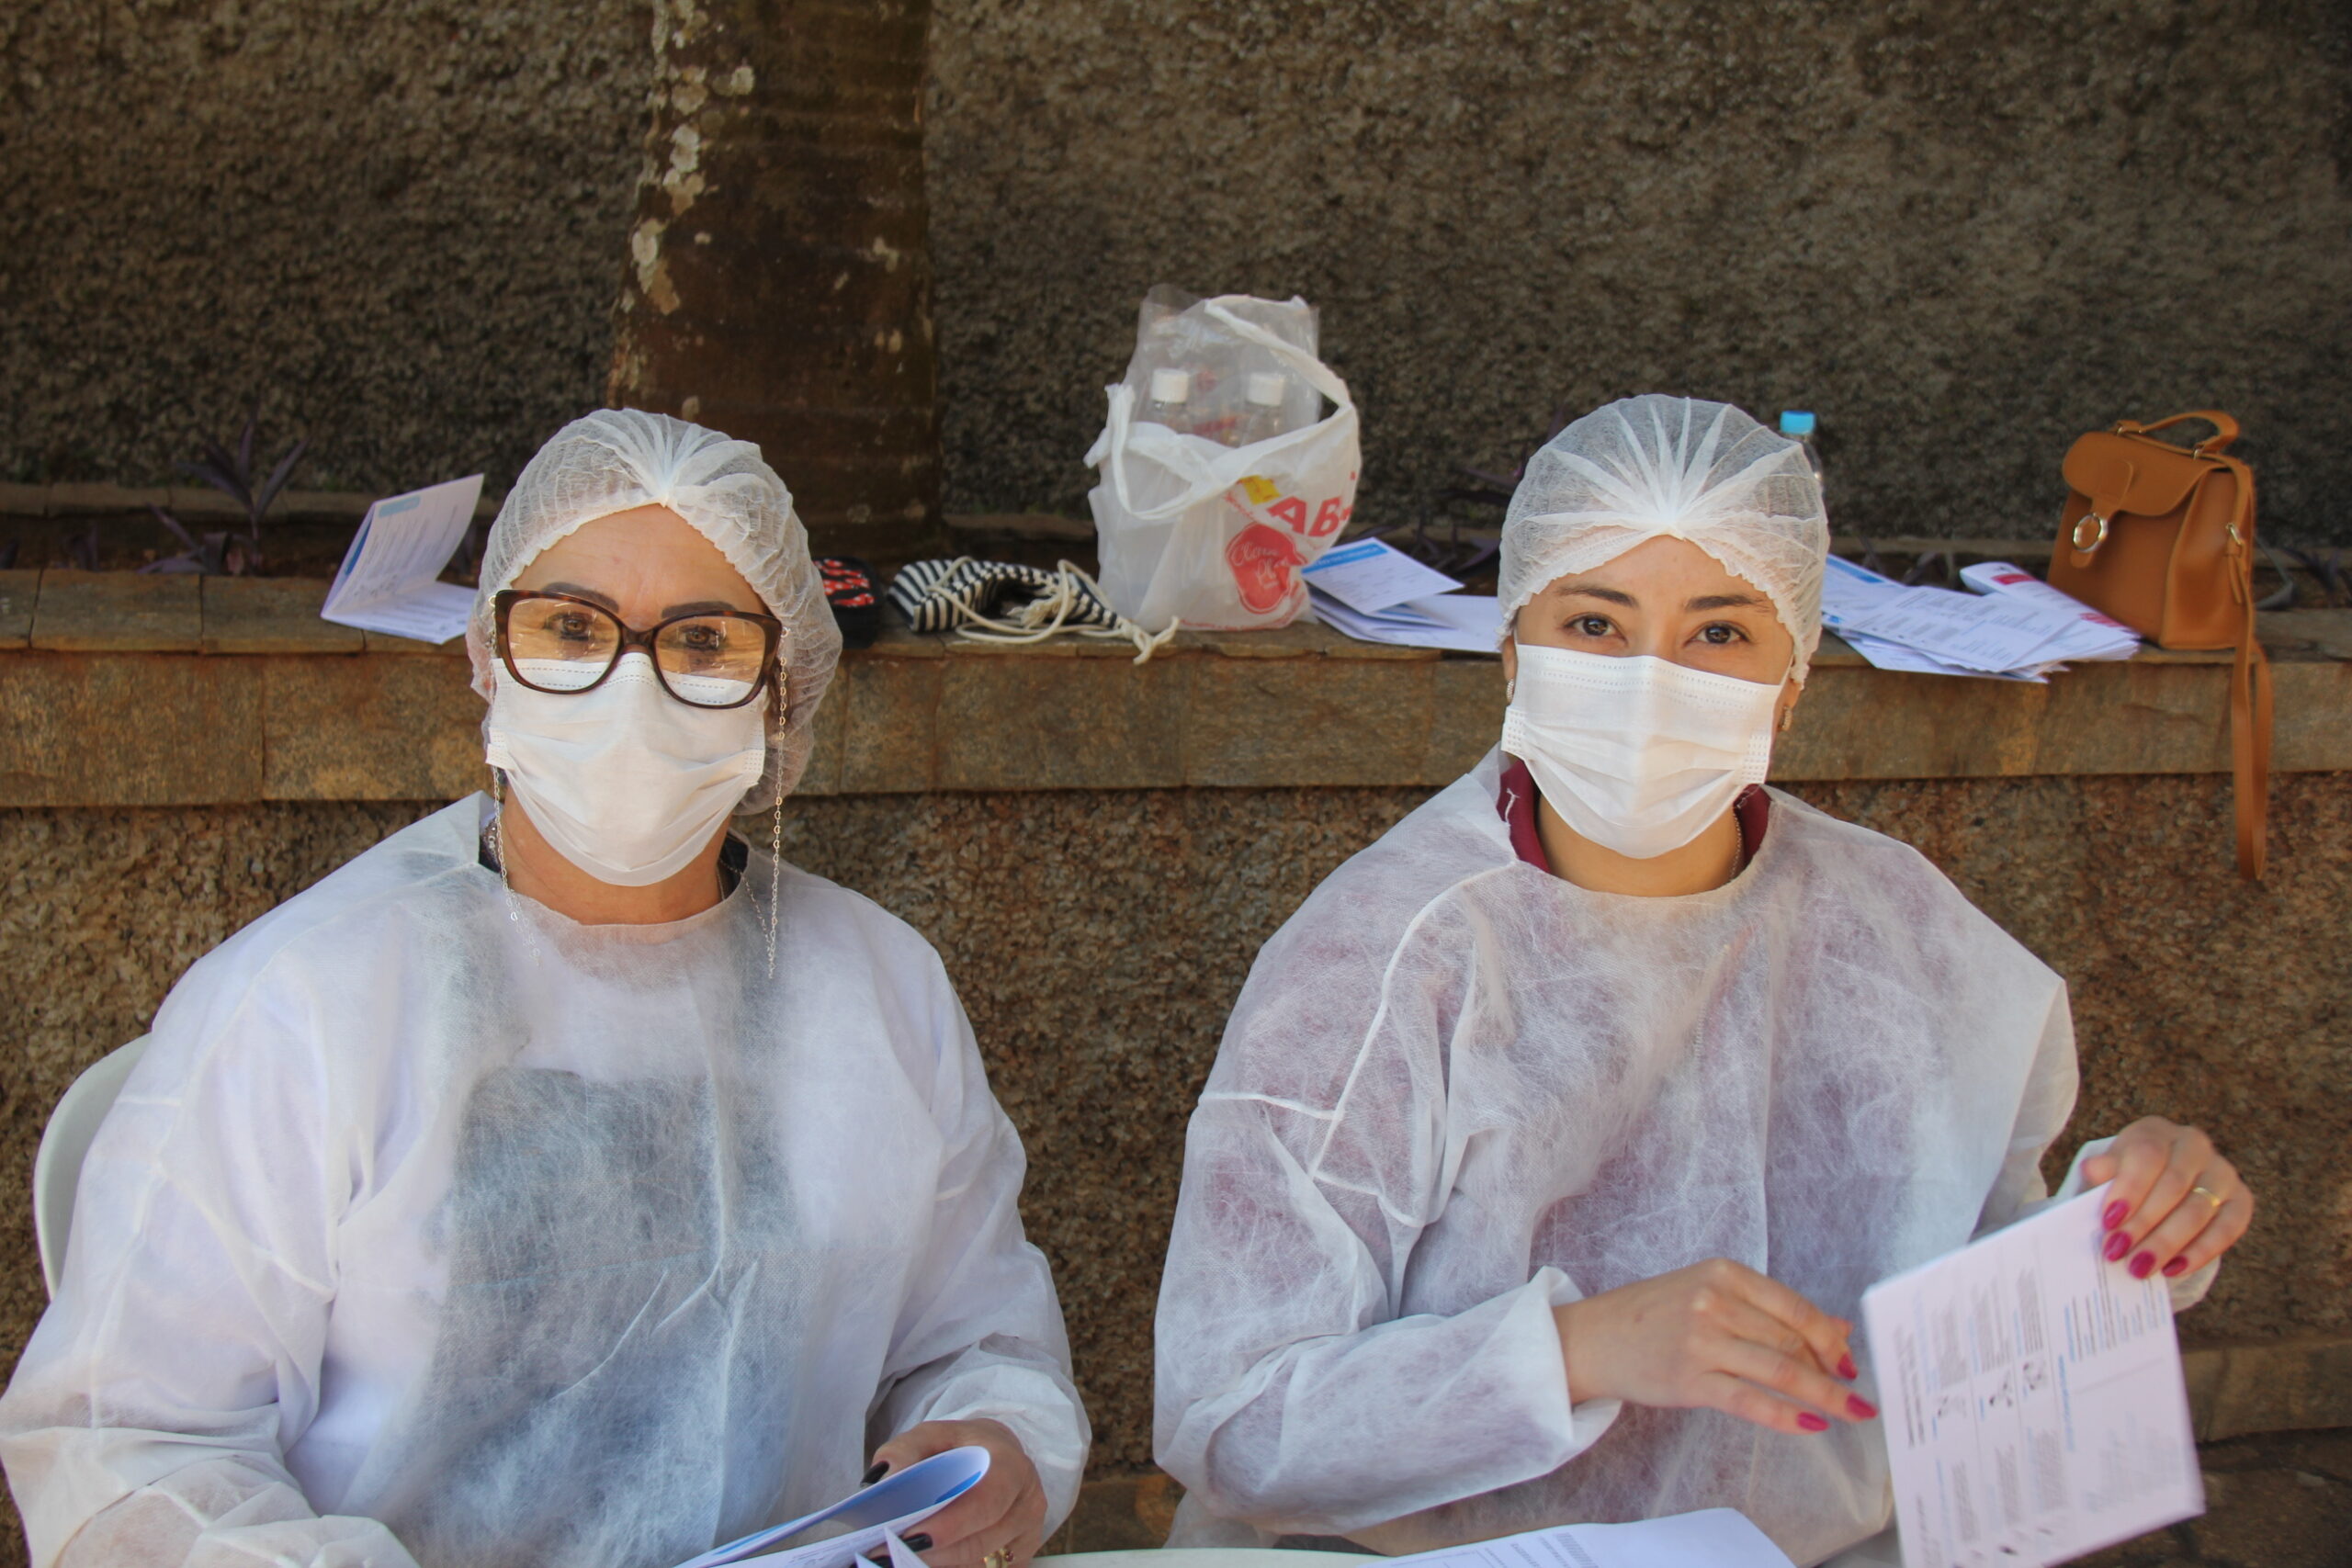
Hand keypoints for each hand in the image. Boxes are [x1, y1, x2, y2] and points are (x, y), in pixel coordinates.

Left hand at [868, 1418, 1046, 1567]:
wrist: (998, 1455)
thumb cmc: (963, 1446)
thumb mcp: (933, 1435)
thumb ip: (904, 1451)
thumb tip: (883, 1479)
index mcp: (1011, 1465)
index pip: (985, 1502)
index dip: (950, 1526)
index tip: (910, 1536)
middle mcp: (1027, 1502)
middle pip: (980, 1543)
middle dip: (934, 1553)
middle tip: (890, 1554)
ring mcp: (1027, 1534)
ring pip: (980, 1564)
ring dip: (940, 1564)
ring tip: (900, 1556)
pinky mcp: (1021, 1556)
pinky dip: (953, 1567)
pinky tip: (929, 1560)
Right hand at [1552, 1258, 1873, 1436]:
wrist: (1592, 1337)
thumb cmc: (1654, 1316)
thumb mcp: (1711, 1296)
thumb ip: (1772, 1311)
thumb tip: (1839, 1329)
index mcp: (1723, 1273)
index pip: (1794, 1308)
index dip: (1830, 1339)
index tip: (1850, 1363)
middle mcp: (1714, 1302)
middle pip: (1792, 1340)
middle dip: (1832, 1372)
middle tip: (1857, 1397)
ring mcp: (1701, 1341)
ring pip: (1779, 1370)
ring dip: (1823, 1396)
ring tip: (1851, 1413)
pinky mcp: (1689, 1379)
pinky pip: (1749, 1401)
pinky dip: (1786, 1416)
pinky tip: (1811, 1426)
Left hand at [2081, 1117, 2252, 1281]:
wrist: (2163, 1181)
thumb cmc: (2130, 1176)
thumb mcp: (2111, 1167)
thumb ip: (2103, 1171)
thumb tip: (2092, 1169)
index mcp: (2157, 1132)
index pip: (2147, 1156)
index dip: (2129, 1189)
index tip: (2108, 1221)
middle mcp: (2195, 1146)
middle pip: (2172, 1186)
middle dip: (2143, 1224)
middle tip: (2118, 1253)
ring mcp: (2222, 1173)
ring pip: (2197, 1211)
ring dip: (2166, 1243)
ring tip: (2139, 1267)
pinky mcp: (2241, 1201)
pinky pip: (2226, 1230)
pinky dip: (2199, 1253)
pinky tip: (2173, 1270)